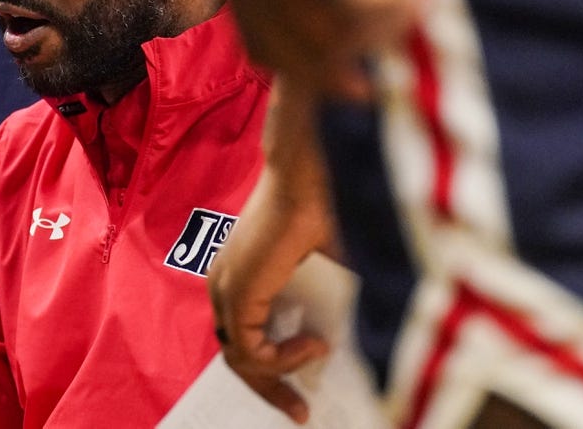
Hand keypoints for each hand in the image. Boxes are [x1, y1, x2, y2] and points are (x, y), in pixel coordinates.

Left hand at [208, 81, 333, 423]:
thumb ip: (329, 305)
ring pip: (240, 357)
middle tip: (299, 411)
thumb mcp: (330, 271)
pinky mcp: (237, 293)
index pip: (244, 335)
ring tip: (313, 372)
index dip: (272, 368)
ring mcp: (227, 288)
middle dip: (271, 389)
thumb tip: (356, 344)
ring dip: (278, 377)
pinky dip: (283, 359)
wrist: (314, 177)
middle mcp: (226, 283)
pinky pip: (250, 350)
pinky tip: (315, 343)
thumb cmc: (327, 210)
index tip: (302, 390)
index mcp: (242, 275)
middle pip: (237, 354)